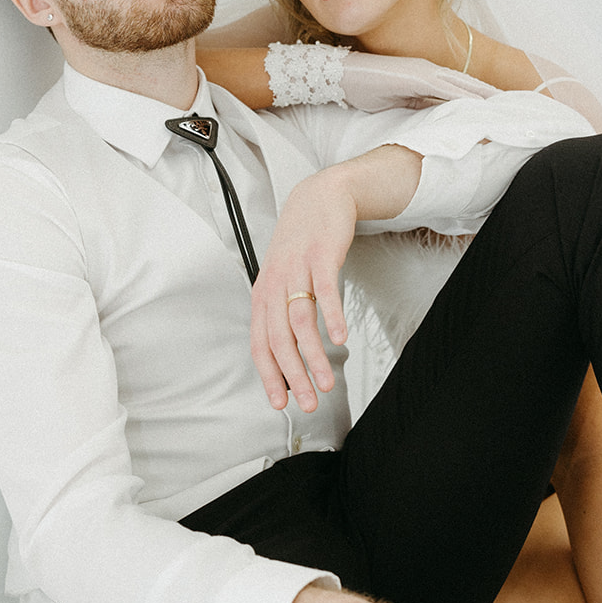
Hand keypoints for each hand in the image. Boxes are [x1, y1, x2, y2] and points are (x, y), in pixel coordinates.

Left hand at [250, 169, 354, 413]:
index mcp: (263, 295)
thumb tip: (287, 357)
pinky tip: (341, 339)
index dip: (269, 376)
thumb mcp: (283, 280)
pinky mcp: (321, 256)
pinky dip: (333, 317)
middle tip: (309, 402)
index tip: (280, 404)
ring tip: (327, 382)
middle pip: (279, 339)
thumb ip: (283, 315)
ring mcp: (297, 270)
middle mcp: (275, 284)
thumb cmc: (301, 246)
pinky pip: (326, 291)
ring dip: (313, 356)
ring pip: (301, 321)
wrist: (318, 197)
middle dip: (293, 375)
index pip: (260, 344)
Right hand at [342, 51, 497, 111]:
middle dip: (495, 97)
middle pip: (471, 85)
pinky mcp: (416, 76)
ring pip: (465, 85)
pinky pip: (447, 89)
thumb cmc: (362, 88)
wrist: (338, 74)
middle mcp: (430, 71)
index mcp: (426, 76)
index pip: (462, 89)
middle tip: (520, 109)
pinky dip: (467, 97)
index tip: (504, 111)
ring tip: (511, 109)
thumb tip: (431, 123)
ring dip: (488, 97)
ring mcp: (424, 71)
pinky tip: (484, 107)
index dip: (484, 99)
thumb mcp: (395, 102)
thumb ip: (414, 107)